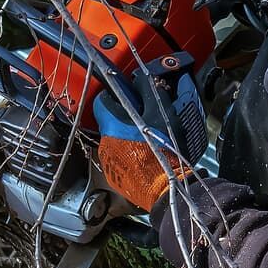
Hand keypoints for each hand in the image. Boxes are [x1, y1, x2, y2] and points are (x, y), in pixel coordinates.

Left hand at [90, 54, 206, 211]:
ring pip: (114, 140)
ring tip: (147, 142)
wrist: (166, 188)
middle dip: (125, 118)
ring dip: (127, 137)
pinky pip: (117, 158)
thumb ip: (149, 91)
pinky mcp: (113, 175)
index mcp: (113, 124)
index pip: (102, 101)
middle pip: (110, 121)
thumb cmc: (164, 151)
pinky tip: (144, 158)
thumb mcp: (161, 114)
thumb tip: (140, 79)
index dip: (115, 96)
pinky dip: (127, 155)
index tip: (129, 98)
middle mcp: (105, 141)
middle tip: (145, 121)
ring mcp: (107, 160)